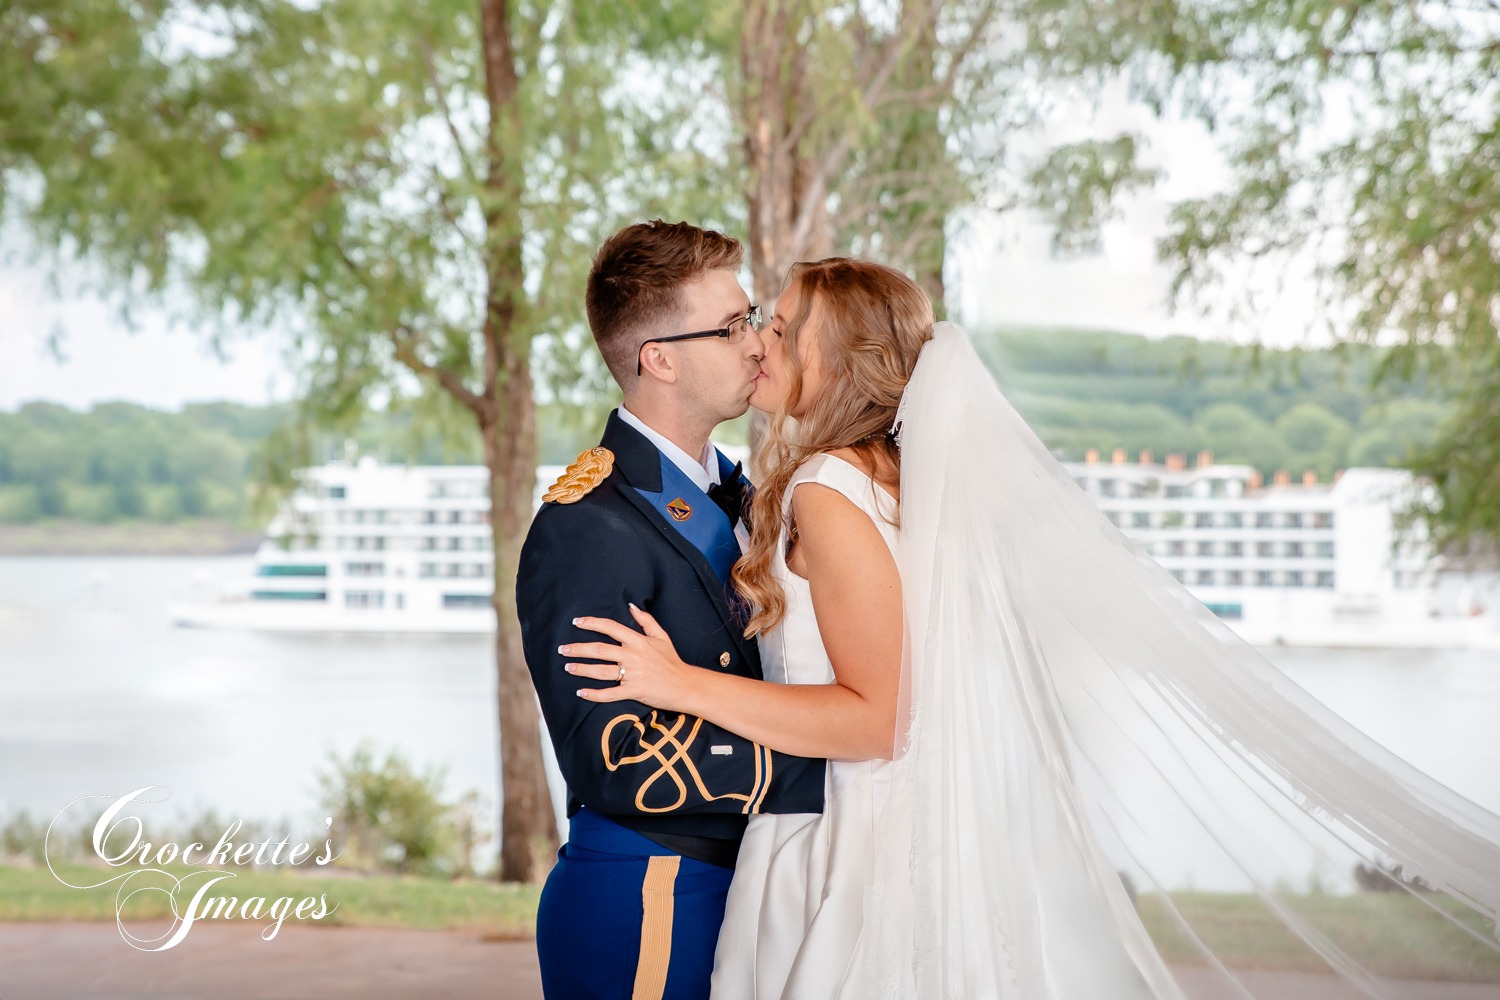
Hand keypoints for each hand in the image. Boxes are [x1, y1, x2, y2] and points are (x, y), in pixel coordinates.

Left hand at [562, 605, 699, 712]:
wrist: (685, 685)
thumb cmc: (672, 661)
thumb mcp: (662, 636)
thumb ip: (646, 620)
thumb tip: (631, 606)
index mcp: (638, 641)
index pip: (610, 627)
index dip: (591, 623)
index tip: (576, 622)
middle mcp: (632, 655)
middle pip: (599, 649)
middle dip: (578, 649)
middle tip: (563, 649)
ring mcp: (632, 674)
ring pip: (601, 671)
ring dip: (582, 669)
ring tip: (568, 667)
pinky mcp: (634, 691)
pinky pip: (610, 693)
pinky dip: (594, 694)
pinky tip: (581, 692)